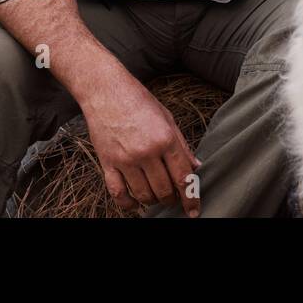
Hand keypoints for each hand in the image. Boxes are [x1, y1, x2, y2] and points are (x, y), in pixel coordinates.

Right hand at [80, 64, 201, 216]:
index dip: (191, 198)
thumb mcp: (167, 118)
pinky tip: (135, 204)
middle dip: (172, 199)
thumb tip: (196, 166)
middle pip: (164, 190)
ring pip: (144, 195)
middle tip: (173, 198)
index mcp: (165, 139)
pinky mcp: (108, 163)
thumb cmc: (139, 101)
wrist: (106, 90)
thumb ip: (182, 145)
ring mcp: (126, 159)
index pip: (183, 178)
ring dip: (153, 201)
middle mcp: (147, 152)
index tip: (193, 211)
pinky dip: (128, 204)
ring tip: (157, 197)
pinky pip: (118, 193)